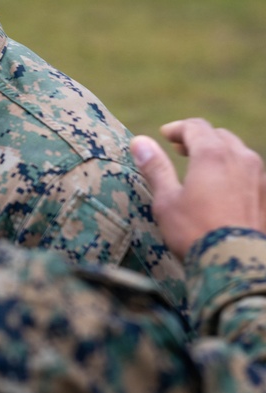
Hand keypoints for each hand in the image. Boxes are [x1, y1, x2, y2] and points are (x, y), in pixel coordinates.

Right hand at [130, 118, 265, 258]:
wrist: (237, 266)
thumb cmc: (195, 232)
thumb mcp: (167, 201)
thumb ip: (155, 167)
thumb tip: (140, 141)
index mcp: (212, 155)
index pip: (195, 127)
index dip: (177, 128)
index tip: (164, 136)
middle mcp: (240, 159)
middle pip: (219, 136)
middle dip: (199, 138)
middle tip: (180, 149)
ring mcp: (259, 178)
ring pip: (239, 152)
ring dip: (219, 153)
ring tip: (204, 167)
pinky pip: (252, 172)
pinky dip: (235, 170)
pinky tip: (225, 187)